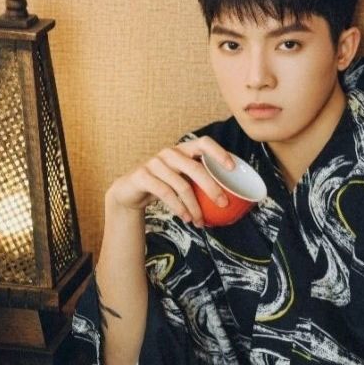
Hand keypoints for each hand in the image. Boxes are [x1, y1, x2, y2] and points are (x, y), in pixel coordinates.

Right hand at [107, 136, 234, 225]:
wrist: (131, 192)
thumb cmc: (164, 185)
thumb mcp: (182, 180)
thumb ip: (200, 183)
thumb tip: (232, 200)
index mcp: (183, 150)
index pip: (204, 143)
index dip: (219, 152)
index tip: (233, 168)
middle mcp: (169, 153)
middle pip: (195, 167)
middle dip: (212, 187)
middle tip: (223, 203)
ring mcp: (155, 163)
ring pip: (181, 185)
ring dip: (194, 206)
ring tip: (201, 221)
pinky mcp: (143, 176)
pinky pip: (165, 193)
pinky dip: (179, 208)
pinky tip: (187, 218)